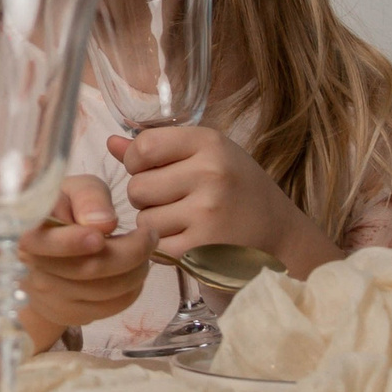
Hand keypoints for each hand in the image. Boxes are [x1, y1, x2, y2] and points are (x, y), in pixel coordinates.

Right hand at [10, 174, 154, 349]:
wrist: (45, 246)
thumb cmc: (63, 208)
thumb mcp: (74, 189)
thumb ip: (88, 197)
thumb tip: (104, 224)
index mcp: (27, 232)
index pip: (46, 244)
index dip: (73, 242)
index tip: (103, 234)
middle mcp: (33, 270)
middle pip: (87, 269)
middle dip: (131, 251)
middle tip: (150, 234)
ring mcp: (50, 298)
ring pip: (105, 291)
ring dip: (137, 270)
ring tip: (145, 250)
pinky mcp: (68, 315)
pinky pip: (111, 307)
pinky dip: (133, 289)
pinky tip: (134, 270)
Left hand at [107, 127, 344, 278]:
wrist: (281, 237)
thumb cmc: (237, 191)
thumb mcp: (207, 157)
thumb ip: (158, 149)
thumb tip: (110, 141)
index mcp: (210, 143)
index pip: (144, 146)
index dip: (137, 162)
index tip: (152, 170)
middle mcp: (211, 173)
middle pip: (137, 186)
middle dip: (146, 198)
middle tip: (174, 202)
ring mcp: (208, 213)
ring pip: (144, 220)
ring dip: (155, 226)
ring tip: (184, 222)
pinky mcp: (205, 249)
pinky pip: (157, 248)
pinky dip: (165, 249)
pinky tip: (189, 241)